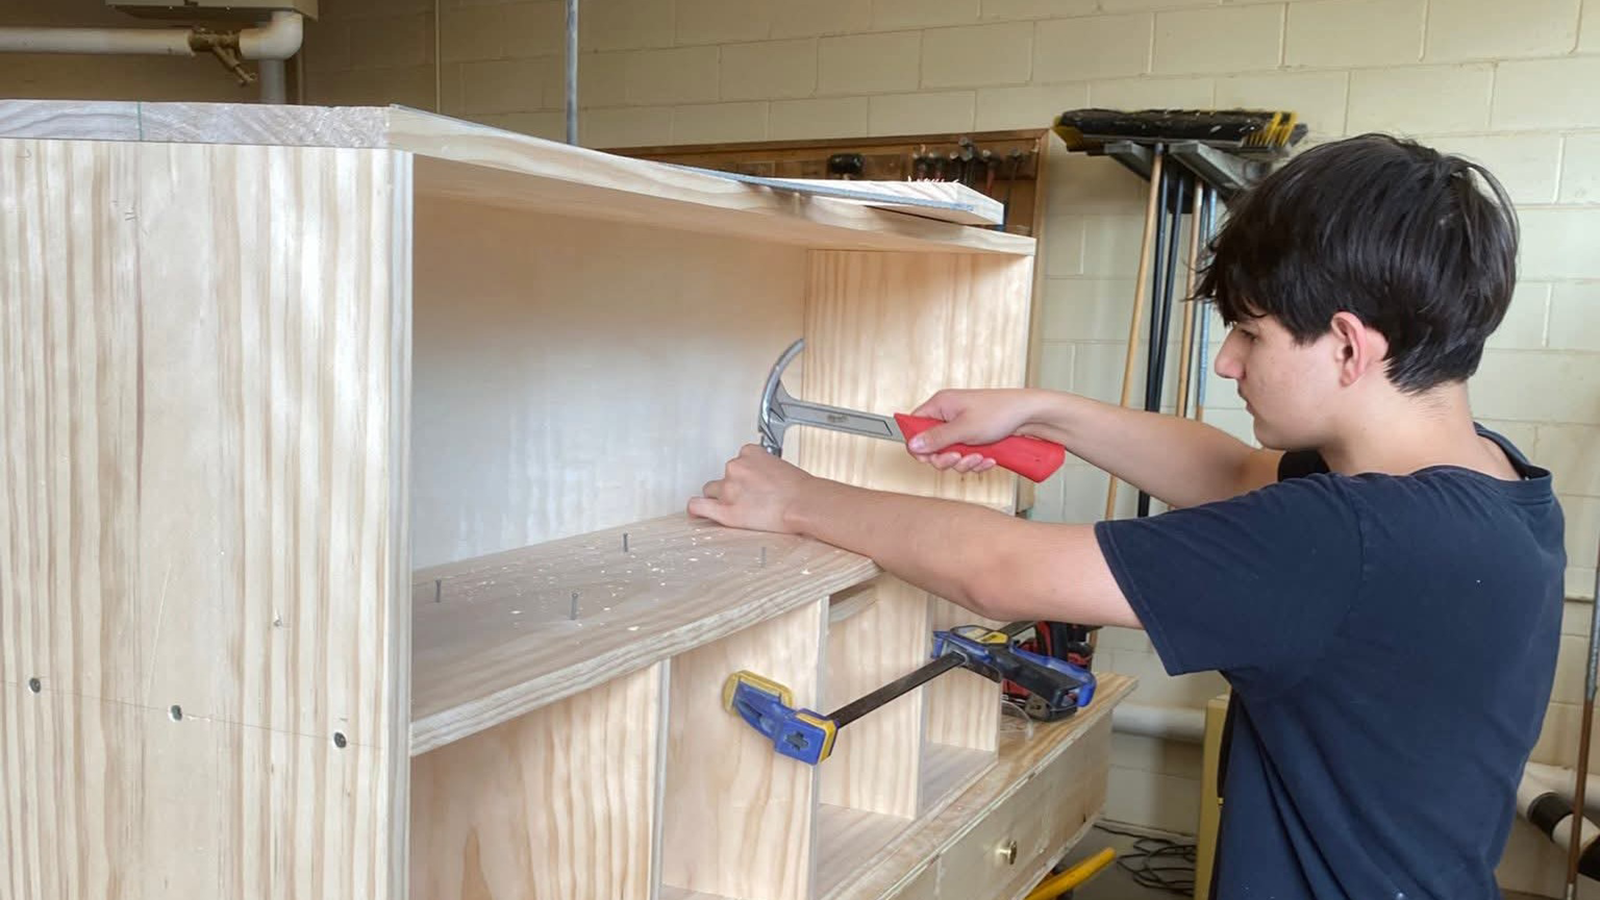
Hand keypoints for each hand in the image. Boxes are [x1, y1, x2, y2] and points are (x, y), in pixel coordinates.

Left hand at [688, 444, 815, 533]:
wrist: (804, 504)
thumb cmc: (800, 490)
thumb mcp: (782, 467)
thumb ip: (764, 469)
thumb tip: (762, 481)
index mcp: (749, 453)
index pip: (738, 460)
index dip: (744, 474)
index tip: (751, 482)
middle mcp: (735, 467)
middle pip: (723, 476)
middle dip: (733, 486)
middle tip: (750, 498)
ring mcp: (729, 489)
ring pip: (712, 490)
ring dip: (721, 498)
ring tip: (739, 507)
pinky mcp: (727, 511)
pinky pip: (699, 507)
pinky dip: (696, 509)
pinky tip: (697, 513)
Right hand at [907, 389, 1042, 473]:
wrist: (1031, 415)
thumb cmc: (1001, 412)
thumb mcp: (964, 428)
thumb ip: (935, 439)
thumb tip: (912, 445)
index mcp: (940, 405)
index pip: (913, 426)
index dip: (919, 445)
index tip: (930, 457)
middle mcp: (948, 415)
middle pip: (931, 445)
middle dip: (946, 458)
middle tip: (958, 458)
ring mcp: (962, 428)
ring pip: (950, 455)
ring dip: (964, 462)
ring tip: (979, 458)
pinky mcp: (974, 438)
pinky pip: (966, 456)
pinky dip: (976, 462)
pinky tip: (988, 459)